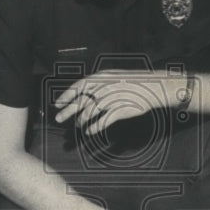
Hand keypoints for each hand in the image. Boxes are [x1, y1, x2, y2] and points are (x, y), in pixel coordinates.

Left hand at [54, 70, 176, 134]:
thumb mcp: (112, 77)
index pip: (78, 86)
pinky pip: (102, 122)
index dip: (66, 96)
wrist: (152, 86)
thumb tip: (83, 93)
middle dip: (67, 111)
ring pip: (89, 113)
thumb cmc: (131, 82)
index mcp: (101, 77)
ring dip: (81, 121)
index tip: (57, 103)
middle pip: (80, 102)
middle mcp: (103, 88)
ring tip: (78, 126)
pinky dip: (94, 128)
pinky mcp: (119, 111)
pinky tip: (89, 132)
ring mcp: (111, 100)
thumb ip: (97, 84)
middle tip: (58, 119)